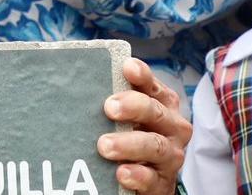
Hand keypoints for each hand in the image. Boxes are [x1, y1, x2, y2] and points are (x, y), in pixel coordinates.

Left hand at [98, 58, 189, 194]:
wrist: (149, 180)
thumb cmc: (134, 138)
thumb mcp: (129, 118)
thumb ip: (115, 101)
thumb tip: (79, 85)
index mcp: (162, 105)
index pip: (153, 86)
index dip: (142, 76)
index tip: (127, 68)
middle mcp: (172, 127)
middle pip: (155, 112)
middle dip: (133, 107)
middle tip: (109, 108)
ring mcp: (170, 156)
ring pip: (155, 146)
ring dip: (129, 144)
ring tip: (105, 146)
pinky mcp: (162, 183)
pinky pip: (152, 179)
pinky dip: (137, 175)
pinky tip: (121, 173)